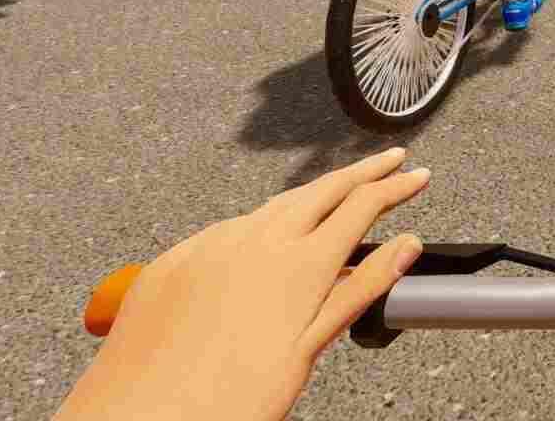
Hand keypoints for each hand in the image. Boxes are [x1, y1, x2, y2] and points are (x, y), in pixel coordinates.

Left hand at [56, 148, 430, 420]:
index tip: (417, 176)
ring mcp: (211, 244)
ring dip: (312, 194)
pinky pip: (228, 229)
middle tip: (391, 160)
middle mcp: (255, 241)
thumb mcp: (307, 351)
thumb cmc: (223, 402)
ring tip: (335, 194)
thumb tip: (403, 250)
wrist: (137, 420)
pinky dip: (259, 224)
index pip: (362, 206)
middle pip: (322, 188)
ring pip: (274, 205)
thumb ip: (357, 291)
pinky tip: (265, 242)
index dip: (396, 187)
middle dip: (363, 170)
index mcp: (299, 266)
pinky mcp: (176, 258)